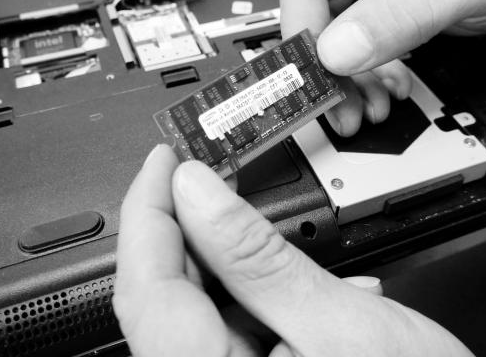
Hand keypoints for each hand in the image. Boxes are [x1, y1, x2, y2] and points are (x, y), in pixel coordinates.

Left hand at [114, 145, 473, 355]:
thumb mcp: (338, 321)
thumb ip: (257, 256)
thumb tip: (198, 190)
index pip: (147, 285)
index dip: (148, 210)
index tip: (166, 159)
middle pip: (165, 296)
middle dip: (185, 226)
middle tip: (201, 175)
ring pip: (195, 308)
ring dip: (226, 259)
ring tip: (257, 225)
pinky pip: (228, 327)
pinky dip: (253, 293)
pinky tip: (292, 280)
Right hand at [279, 0, 485, 135]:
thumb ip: (406, 13)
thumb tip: (340, 49)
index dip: (307, 32)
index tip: (319, 76)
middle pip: (311, 9)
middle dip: (327, 65)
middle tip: (339, 104)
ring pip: (327, 34)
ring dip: (345, 76)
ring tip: (367, 103)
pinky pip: (349, 42)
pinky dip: (362, 72)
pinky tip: (384, 84)